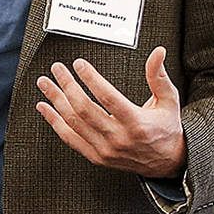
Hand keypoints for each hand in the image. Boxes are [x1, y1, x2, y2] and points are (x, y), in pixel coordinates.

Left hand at [35, 46, 187, 177]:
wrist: (166, 163)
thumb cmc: (166, 127)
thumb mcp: (168, 100)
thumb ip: (159, 76)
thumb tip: (158, 51)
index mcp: (136, 123)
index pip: (108, 97)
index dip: (91, 79)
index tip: (79, 64)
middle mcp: (118, 138)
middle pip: (85, 109)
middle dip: (67, 86)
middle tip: (57, 68)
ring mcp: (105, 150)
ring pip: (73, 123)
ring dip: (56, 100)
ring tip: (45, 82)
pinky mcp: (96, 157)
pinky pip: (70, 138)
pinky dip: (54, 122)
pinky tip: (44, 107)